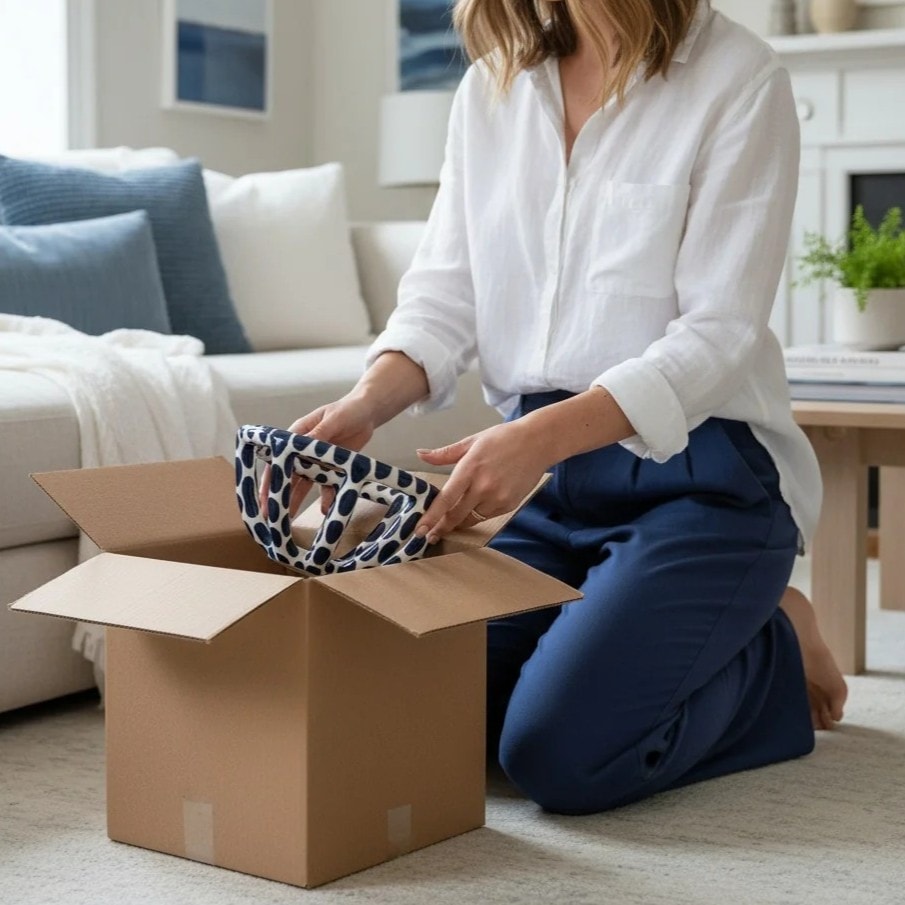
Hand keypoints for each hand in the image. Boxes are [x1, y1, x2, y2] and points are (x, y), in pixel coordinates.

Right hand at [258, 393, 377, 517]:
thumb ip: (319, 434)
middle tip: (271, 516)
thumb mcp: (333, 420)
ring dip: (296, 499)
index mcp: (298, 434)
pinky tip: (325, 509)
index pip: (278, 458)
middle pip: (288, 474)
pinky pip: (328, 484)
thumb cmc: (348, 409)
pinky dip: (327, 496)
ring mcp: (318, 460)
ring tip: (290, 518)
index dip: (269, 478)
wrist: (368, 412)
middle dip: (278, 494)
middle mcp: (304, 450)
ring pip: (304, 483)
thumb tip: (300, 445)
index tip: (263, 496)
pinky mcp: (333, 467)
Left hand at [414, 420, 551, 541]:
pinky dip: (477, 515)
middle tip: (429, 534)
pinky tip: (472, 509)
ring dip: (459, 521)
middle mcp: (483, 486)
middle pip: (456, 515)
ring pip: (471, 518)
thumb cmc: (503, 438)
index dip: (431, 516)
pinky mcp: (509, 505)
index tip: (419, 530)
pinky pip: (486, 516)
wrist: (538, 442)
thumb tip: (421, 454)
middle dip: (441, 527)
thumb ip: (445, 454)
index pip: (446, 499)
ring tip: (448, 524)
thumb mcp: (472, 441)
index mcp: (470, 468)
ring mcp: (497, 498)